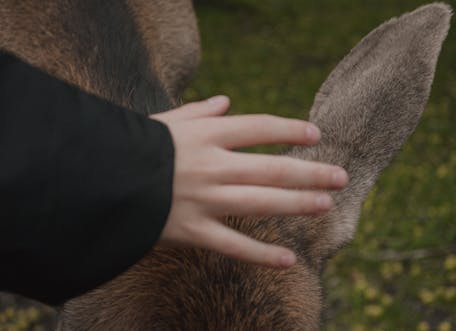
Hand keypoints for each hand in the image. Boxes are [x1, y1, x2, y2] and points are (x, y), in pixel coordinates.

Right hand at [150, 96, 347, 267]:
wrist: (98, 180)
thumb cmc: (133, 146)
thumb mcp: (165, 121)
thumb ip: (198, 111)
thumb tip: (225, 101)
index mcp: (206, 135)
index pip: (259, 127)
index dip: (291, 130)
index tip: (316, 134)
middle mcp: (212, 165)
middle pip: (273, 167)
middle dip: (311, 171)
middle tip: (341, 176)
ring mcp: (204, 200)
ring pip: (262, 202)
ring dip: (298, 203)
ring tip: (327, 204)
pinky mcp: (192, 231)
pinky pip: (233, 245)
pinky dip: (262, 255)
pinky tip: (289, 261)